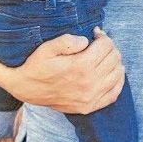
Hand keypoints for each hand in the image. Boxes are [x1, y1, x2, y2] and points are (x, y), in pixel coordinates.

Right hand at [8, 28, 124, 112]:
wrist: (24, 89)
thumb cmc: (37, 65)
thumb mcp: (48, 47)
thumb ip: (68, 41)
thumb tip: (87, 41)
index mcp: (80, 67)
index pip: (106, 45)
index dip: (102, 36)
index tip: (95, 34)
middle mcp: (88, 83)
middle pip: (114, 58)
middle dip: (109, 47)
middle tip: (98, 44)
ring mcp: (90, 97)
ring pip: (118, 73)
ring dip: (114, 62)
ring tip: (103, 57)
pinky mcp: (89, 107)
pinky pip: (114, 93)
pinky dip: (117, 81)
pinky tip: (110, 73)